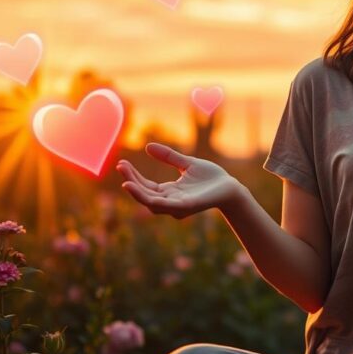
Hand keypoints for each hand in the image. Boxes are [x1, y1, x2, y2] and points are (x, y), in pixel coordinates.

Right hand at [117, 142, 241, 219]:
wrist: (230, 186)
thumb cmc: (211, 177)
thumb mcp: (187, 163)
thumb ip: (169, 156)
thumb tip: (148, 146)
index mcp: (169, 192)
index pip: (145, 186)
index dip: (133, 176)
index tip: (121, 164)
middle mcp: (170, 201)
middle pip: (144, 194)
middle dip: (131, 181)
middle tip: (121, 167)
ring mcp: (177, 206)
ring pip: (150, 203)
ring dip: (137, 193)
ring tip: (126, 182)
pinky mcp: (186, 206)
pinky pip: (165, 205)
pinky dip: (151, 199)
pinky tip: (144, 190)